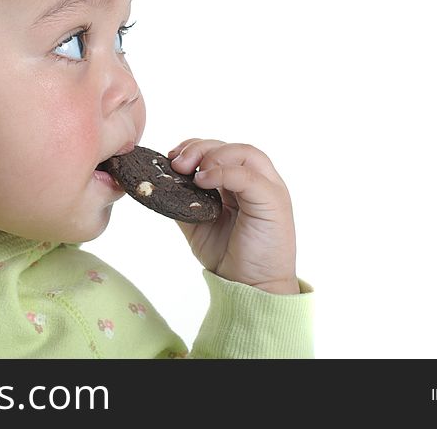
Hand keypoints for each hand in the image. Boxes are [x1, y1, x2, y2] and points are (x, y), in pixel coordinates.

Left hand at [168, 139, 298, 293]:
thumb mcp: (197, 223)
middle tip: (177, 163)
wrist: (250, 288)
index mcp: (241, 183)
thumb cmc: (228, 256)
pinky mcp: (274, 201)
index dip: (195, 147)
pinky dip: (225, 172)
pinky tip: (203, 180)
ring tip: (193, 173)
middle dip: (200, 148)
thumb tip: (161, 183)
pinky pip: (250, 176)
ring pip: (245, 153)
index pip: (221, 150)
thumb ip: (184, 200)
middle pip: (232, 147)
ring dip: (214, 156)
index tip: (171, 158)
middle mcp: (259, 181)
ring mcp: (270, 189)